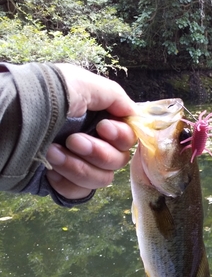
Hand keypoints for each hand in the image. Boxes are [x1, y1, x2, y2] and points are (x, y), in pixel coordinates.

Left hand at [45, 64, 136, 199]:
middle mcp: (91, 141)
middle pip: (117, 160)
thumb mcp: (81, 83)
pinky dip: (68, 183)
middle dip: (96, 152)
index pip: (127, 138)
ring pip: (102, 179)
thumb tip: (133, 114)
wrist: (8, 118)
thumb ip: (115, 96)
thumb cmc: (45, 95)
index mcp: (98, 119)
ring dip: (78, 167)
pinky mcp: (62, 182)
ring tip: (52, 152)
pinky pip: (80, 193)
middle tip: (72, 140)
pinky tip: (51, 171)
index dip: (120, 136)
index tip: (103, 128)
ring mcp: (77, 163)